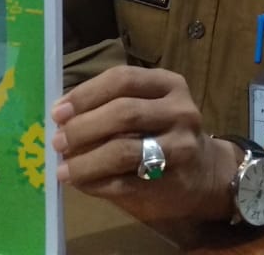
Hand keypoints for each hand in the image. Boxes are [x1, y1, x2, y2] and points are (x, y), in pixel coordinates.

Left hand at [51, 66, 234, 223]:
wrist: (205, 174)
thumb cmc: (163, 134)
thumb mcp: (146, 107)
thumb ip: (109, 106)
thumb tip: (61, 116)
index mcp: (168, 84)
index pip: (122, 79)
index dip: (86, 94)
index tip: (58, 111)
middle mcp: (180, 111)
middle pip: (124, 112)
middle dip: (83, 127)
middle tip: (58, 141)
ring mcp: (181, 147)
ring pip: (124, 151)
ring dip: (86, 161)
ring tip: (63, 169)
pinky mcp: (173, 181)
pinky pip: (125, 183)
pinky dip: (96, 184)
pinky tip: (82, 183)